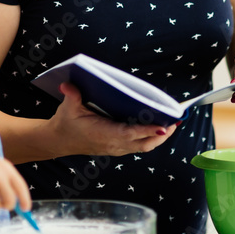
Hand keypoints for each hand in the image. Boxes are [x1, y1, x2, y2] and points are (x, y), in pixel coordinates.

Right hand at [48, 83, 177, 156]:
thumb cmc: (65, 123)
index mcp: (103, 134)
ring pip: (144, 147)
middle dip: (162, 134)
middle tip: (175, 120)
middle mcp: (113, 144)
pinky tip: (160, 128)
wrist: (59, 141)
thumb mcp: (67, 108)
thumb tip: (67, 85)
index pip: (130, 133)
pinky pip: (139, 146)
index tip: (163, 126)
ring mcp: (117, 148)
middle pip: (144, 143)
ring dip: (159, 137)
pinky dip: (151, 138)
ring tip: (173, 123)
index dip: (147, 131)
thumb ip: (71, 95)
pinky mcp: (118, 148)